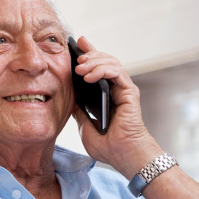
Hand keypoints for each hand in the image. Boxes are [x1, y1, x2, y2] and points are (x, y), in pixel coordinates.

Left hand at [71, 36, 162, 178]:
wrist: (121, 155)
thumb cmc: (106, 145)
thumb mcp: (83, 124)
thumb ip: (79, 108)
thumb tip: (68, 95)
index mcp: (105, 94)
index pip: (97, 68)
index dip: (89, 53)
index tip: (76, 43)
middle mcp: (116, 89)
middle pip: (105, 60)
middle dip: (90, 54)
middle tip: (76, 58)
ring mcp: (124, 89)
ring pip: (111, 62)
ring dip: (94, 62)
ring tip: (79, 68)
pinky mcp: (130, 92)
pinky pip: (116, 72)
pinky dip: (102, 70)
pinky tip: (89, 76)